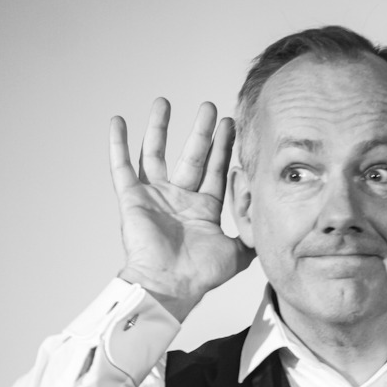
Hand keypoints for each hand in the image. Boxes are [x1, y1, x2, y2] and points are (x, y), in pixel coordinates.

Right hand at [109, 98, 254, 321]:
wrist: (171, 284)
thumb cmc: (200, 274)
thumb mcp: (238, 254)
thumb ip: (252, 237)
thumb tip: (268, 228)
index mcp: (203, 209)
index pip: (215, 170)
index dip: (223, 148)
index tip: (230, 124)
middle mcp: (179, 200)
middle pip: (191, 157)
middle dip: (201, 132)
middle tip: (209, 107)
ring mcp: (155, 197)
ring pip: (155, 154)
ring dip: (159, 128)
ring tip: (164, 102)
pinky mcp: (132, 199)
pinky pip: (121, 167)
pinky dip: (118, 145)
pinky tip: (117, 121)